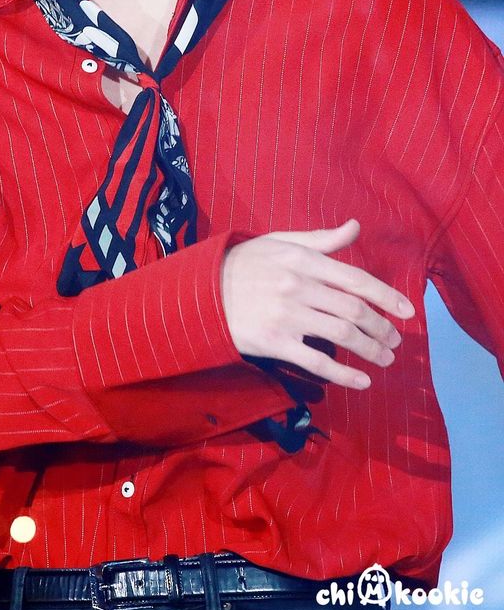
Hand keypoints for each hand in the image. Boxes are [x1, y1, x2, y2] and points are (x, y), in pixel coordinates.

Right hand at [221, 220, 414, 388]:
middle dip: (382, 328)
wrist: (201, 292)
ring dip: (370, 350)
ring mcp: (287, 316)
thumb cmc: (243, 264)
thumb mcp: (279, 242)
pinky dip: (344, 375)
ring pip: (342, 336)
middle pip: (353, 310)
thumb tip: (355, 227)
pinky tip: (362, 382)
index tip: (408, 311)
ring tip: (384, 359)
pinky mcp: (275, 343)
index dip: (386, 297)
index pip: (355, 279)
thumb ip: (320, 239)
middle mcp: (298, 286)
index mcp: (303, 259)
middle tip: (394, 341)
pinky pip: (317, 362)